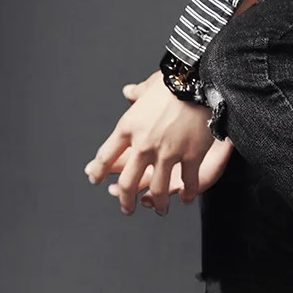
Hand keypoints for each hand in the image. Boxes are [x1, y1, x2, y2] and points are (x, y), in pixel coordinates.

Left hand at [84, 72, 233, 214]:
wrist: (197, 82)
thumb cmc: (173, 82)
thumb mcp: (149, 87)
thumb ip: (138, 93)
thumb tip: (129, 91)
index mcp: (128, 127)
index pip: (106, 155)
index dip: (98, 170)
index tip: (95, 179)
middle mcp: (144, 145)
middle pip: (128, 182)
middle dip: (125, 200)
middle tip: (126, 208)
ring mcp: (167, 153)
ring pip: (158, 189)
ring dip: (159, 204)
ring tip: (160, 210)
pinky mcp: (190, 157)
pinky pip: (187, 182)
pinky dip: (187, 194)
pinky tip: (186, 199)